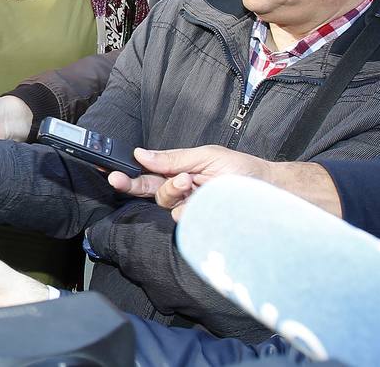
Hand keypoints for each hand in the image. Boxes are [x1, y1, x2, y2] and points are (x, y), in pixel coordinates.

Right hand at [105, 145, 274, 219]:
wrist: (270, 188)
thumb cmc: (240, 169)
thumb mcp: (205, 155)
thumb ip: (173, 158)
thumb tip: (140, 154)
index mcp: (179, 172)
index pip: (147, 174)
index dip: (127, 176)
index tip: (110, 174)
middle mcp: (182, 192)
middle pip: (150, 191)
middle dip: (136, 184)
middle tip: (119, 180)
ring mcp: (191, 209)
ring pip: (167, 205)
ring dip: (174, 191)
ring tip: (192, 182)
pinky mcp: (202, 223)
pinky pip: (185, 218)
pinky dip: (191, 208)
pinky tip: (204, 199)